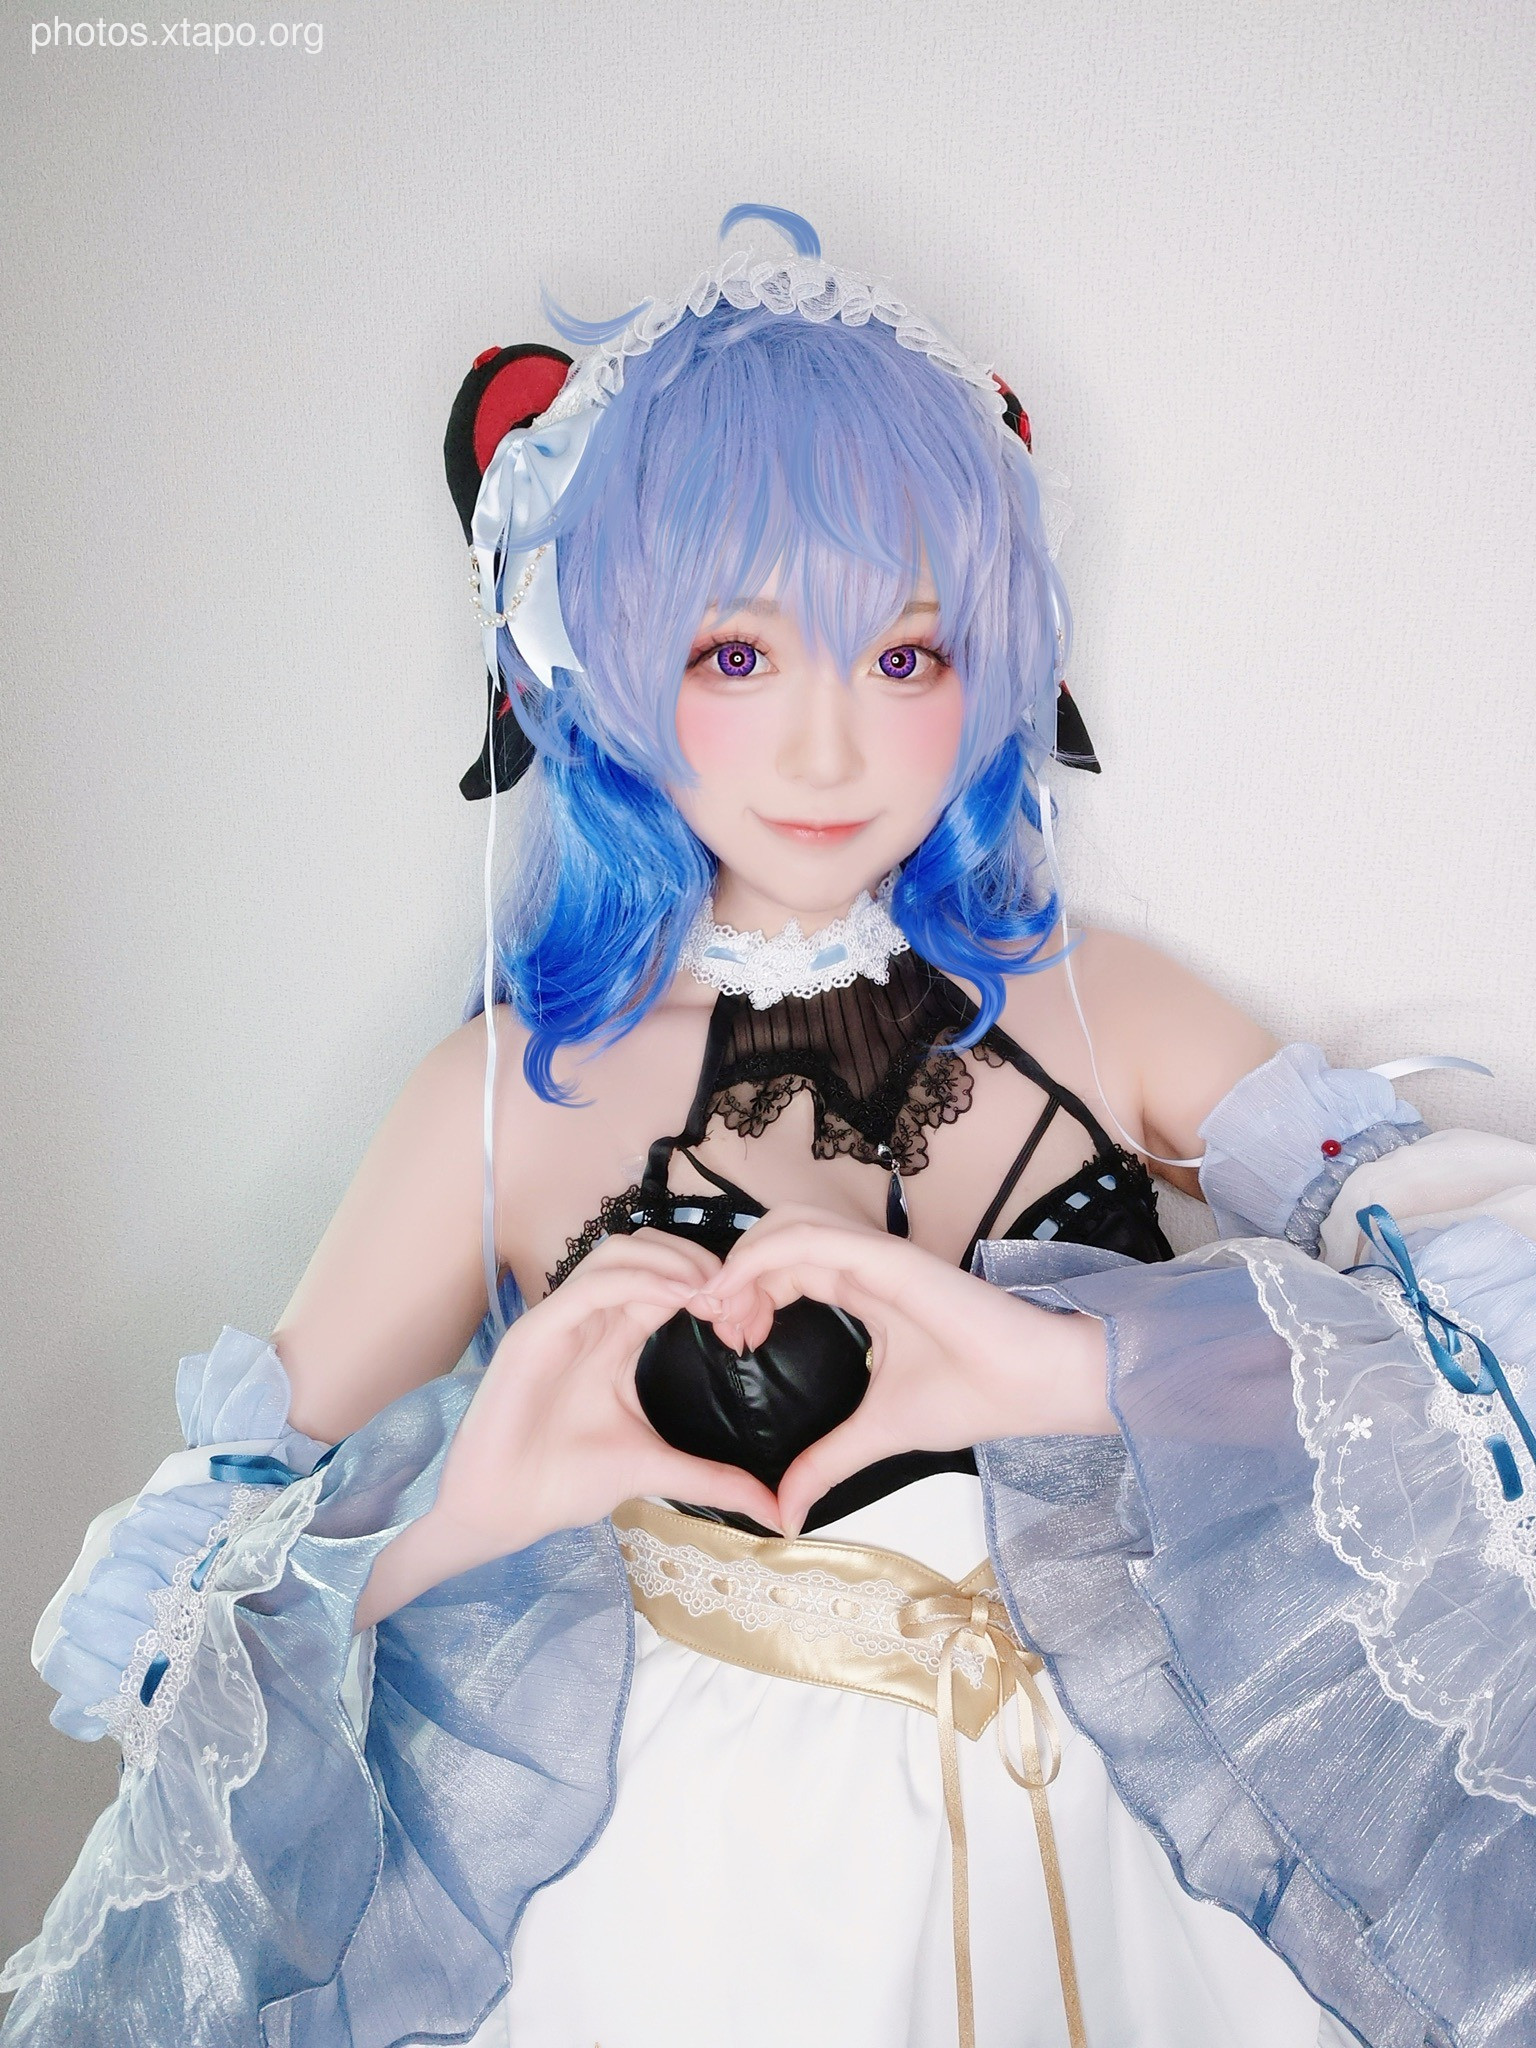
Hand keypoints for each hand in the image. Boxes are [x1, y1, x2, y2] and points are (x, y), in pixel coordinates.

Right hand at [355, 1231, 780, 1626]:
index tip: (748, 1314)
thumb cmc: (562, 1483)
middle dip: (697, 1261)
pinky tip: (676, 1296)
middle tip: (735, 1295)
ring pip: (617, 1253)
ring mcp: (559, 1321)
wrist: (501, 1513)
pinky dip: (637, 1279)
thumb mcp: (654, 1470)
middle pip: (645, 1251)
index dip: (710, 1285)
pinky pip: (589, 1286)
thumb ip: (712, 1480)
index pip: (665, 1282)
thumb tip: (774, 1511)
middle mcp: (587, 1319)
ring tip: (710, 1289)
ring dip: (671, 1260)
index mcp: (613, 1339)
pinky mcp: (534, 1333)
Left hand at [704, 1206, 1111, 1534]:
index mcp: (862, 1288)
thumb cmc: (972, 1397)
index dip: (745, 1291)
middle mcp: (864, 1264)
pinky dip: (763, 1257)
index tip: (728, 1338)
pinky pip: (812, 1239)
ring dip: (743, 1260)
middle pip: (776, 1239)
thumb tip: (786, 1514)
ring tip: (721, 1308)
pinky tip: (737, 1292)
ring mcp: (877, 1255)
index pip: (785, 1267)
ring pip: (787, 1225)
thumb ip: (826, 1462)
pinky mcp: (890, 1258)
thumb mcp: (876, 1433)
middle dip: (734, 1273)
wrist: (1034, 1387)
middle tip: (719, 1325)